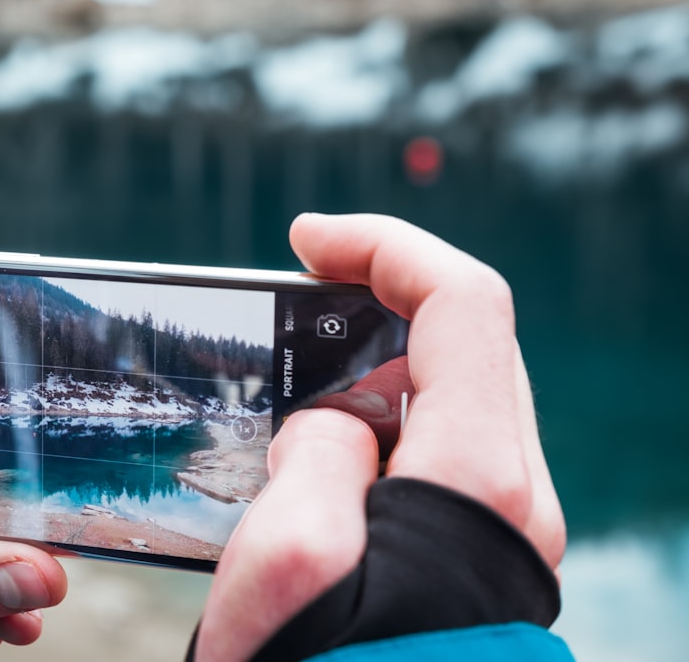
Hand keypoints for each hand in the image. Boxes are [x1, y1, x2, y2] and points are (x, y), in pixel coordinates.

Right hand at [194, 213, 566, 660]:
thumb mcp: (289, 562)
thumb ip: (318, 455)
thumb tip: (338, 427)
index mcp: (477, 481)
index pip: (464, 305)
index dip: (387, 248)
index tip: (308, 240)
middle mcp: (512, 494)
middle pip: (467, 341)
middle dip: (376, 305)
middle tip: (292, 316)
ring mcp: (503, 523)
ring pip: (451, 395)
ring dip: (371, 374)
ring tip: (290, 411)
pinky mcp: (476, 546)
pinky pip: (435, 449)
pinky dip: (377, 427)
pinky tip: (316, 463)